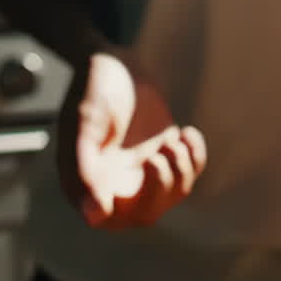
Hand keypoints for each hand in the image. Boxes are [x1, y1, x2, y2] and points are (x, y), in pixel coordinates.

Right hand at [57, 51, 205, 228]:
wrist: (113, 61)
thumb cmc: (92, 89)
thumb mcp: (85, 126)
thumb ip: (85, 171)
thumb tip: (95, 217)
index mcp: (86, 183)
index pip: (111, 219)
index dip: (132, 209)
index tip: (146, 169)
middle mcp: (113, 184)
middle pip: (147, 213)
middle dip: (163, 187)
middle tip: (160, 153)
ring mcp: (141, 172)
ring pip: (172, 194)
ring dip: (181, 170)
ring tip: (173, 139)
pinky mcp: (165, 157)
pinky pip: (189, 173)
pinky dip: (195, 157)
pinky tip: (186, 131)